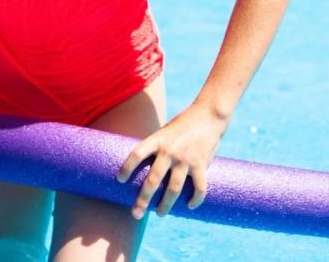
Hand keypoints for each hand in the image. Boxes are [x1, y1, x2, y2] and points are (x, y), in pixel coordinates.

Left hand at [115, 102, 227, 218]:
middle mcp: (169, 150)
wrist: (208, 114)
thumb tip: (143, 165)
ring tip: (160, 214)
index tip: (119, 180)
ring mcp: (185, 159)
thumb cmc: (183, 124)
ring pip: (173, 189)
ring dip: (166, 205)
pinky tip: (190, 206)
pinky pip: (199, 187)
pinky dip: (195, 199)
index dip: (126, 168)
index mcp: (157, 140)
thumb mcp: (164, 131)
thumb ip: (156, 147)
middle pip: (152, 180)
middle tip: (136, 213)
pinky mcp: (201, 164)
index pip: (136, 154)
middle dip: (143, 199)